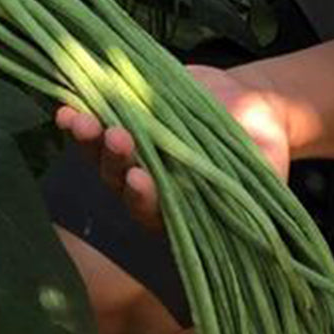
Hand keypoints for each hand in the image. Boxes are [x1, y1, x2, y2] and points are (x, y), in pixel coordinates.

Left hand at [55, 63, 290, 232]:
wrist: (247, 102)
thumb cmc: (261, 145)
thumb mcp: (267, 170)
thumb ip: (257, 198)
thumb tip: (263, 231)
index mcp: (181, 206)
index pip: (155, 213)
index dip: (145, 199)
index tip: (142, 180)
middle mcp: (150, 185)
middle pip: (120, 183)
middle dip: (115, 161)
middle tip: (117, 138)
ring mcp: (134, 154)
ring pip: (100, 156)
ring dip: (88, 140)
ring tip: (81, 121)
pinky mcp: (124, 122)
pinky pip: (95, 124)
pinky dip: (80, 117)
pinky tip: (65, 107)